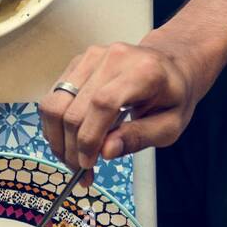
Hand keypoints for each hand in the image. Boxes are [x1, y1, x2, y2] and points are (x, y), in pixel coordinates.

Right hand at [38, 29, 217, 176]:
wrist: (168, 66)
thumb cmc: (172, 96)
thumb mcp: (170, 125)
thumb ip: (139, 138)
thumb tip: (105, 152)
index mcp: (143, 71)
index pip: (102, 104)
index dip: (90, 137)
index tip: (88, 163)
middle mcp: (112, 58)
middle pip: (73, 106)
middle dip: (71, 145)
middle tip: (79, 169)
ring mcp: (91, 57)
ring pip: (55, 101)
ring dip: (57, 136)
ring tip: (70, 157)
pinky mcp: (77, 62)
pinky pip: (54, 96)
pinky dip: (55, 123)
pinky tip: (68, 139)